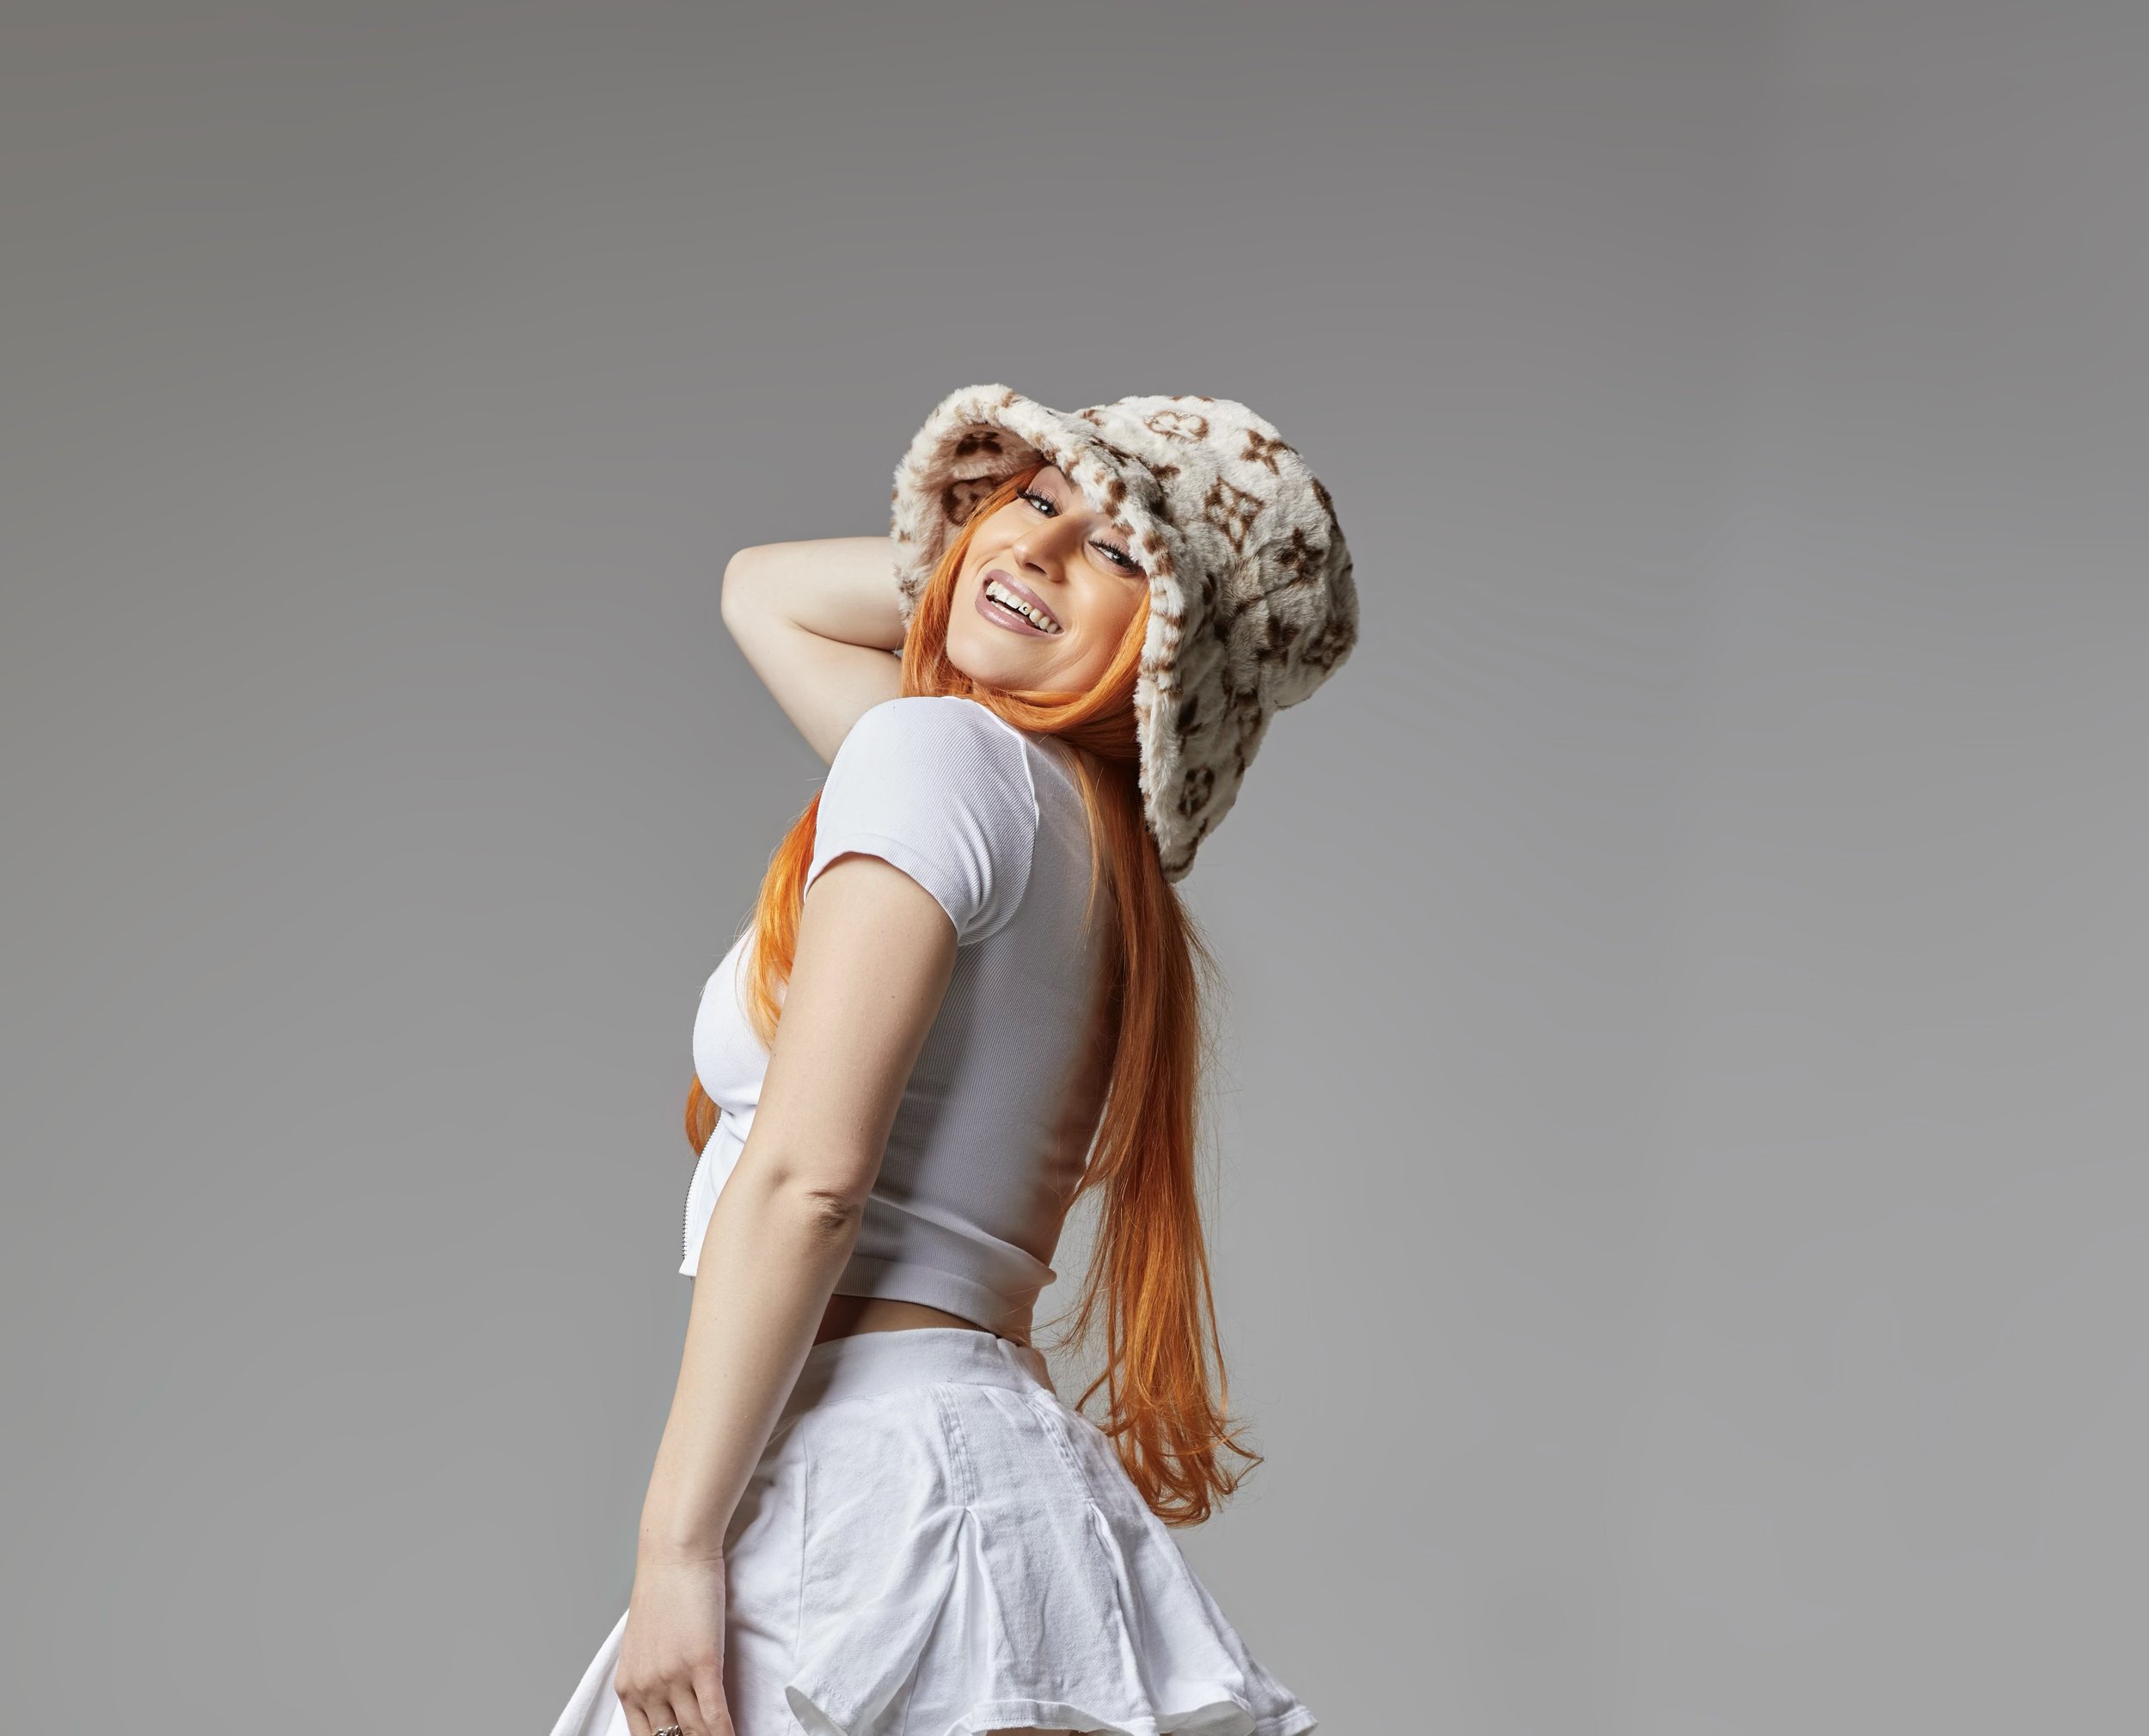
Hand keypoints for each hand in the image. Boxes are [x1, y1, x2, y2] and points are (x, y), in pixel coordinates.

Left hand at [614, 1549, 733, 1735]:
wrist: (674, 1555)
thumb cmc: (662, 1592)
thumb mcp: (644, 1645)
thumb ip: (651, 1677)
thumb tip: (668, 1703)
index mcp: (628, 1687)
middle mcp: (646, 1688)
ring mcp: (673, 1678)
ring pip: (696, 1732)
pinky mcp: (702, 1663)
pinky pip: (715, 1714)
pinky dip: (726, 1732)